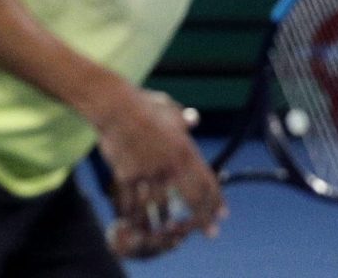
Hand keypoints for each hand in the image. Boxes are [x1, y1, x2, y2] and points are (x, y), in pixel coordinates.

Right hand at [96, 90, 225, 258]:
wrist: (115, 107)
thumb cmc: (143, 104)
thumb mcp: (169, 108)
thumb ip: (183, 118)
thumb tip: (194, 119)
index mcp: (184, 150)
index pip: (206, 181)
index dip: (216, 200)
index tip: (222, 215)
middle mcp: (169, 165)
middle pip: (190, 198)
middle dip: (202, 219)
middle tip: (211, 233)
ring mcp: (147, 172)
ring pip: (159, 205)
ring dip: (164, 221)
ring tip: (167, 233)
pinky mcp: (126, 175)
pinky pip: (131, 200)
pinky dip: (132, 213)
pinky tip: (133, 222)